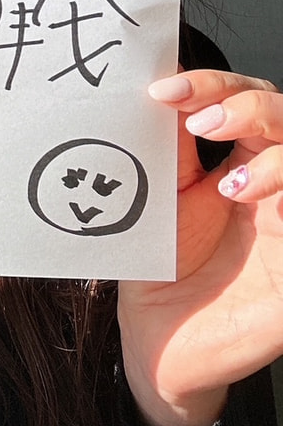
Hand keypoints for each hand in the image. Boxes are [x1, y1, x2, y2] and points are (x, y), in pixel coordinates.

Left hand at [118, 68, 282, 425]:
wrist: (159, 341)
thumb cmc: (162, 267)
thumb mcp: (160, 197)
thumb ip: (167, 147)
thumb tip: (156, 88)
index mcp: (240, 160)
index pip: (246, 98)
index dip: (213, 84)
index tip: (165, 90)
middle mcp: (273, 183)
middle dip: (249, 106)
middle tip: (202, 122)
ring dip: (277, 155)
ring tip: (228, 181)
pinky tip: (250, 199)